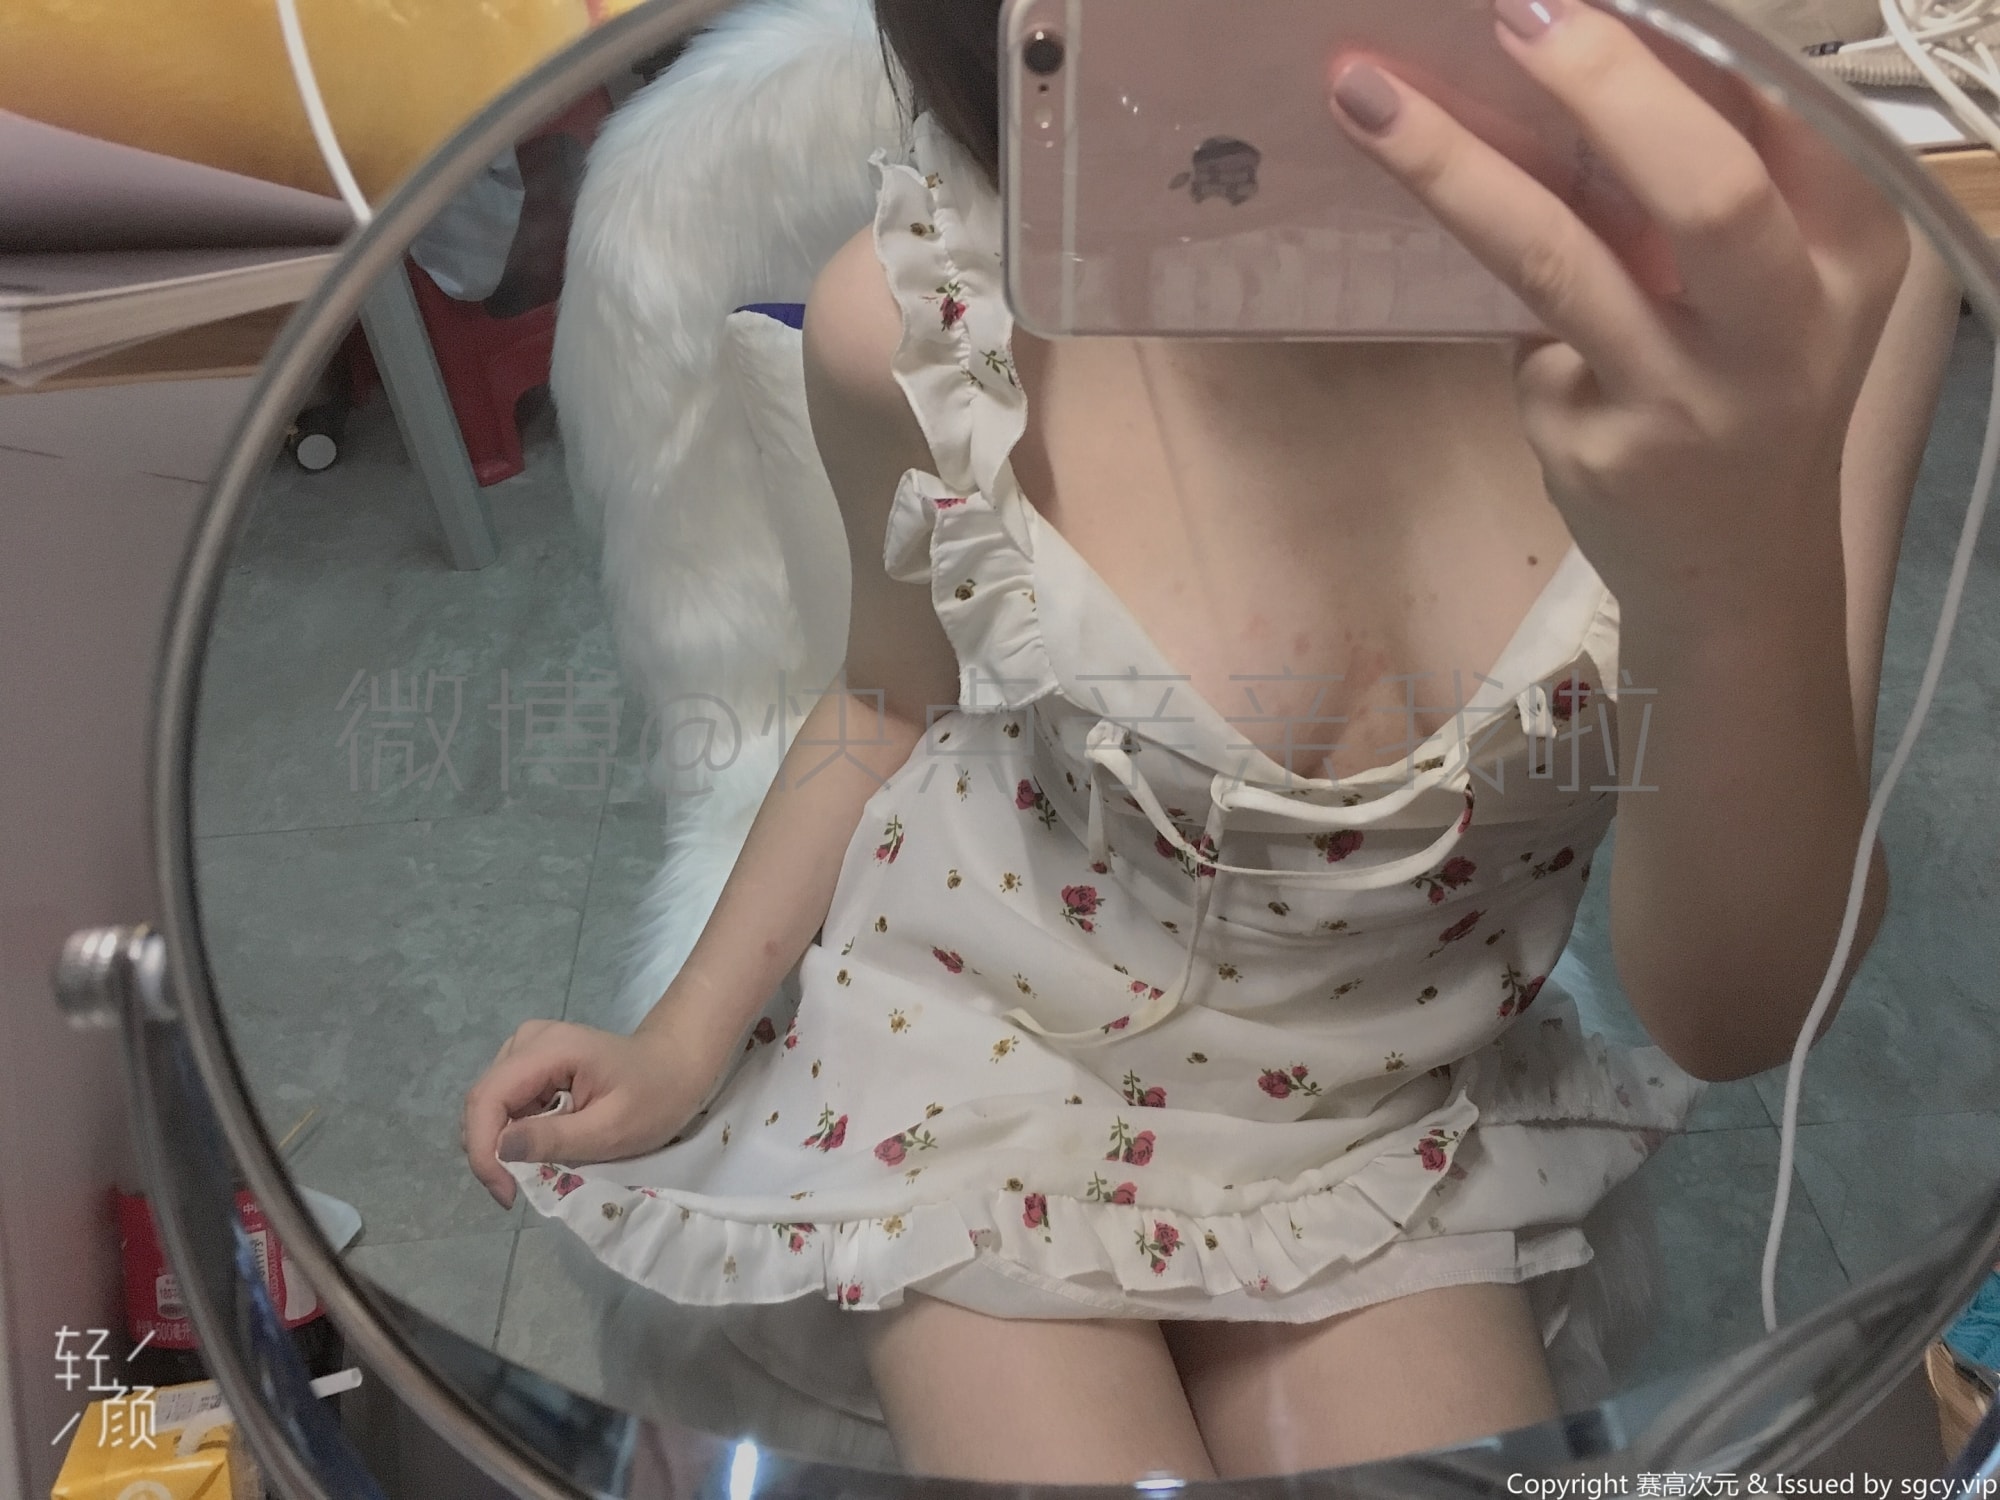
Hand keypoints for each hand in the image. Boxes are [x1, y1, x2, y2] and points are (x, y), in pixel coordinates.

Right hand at [460, 1016, 713, 1208]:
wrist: (678, 1065)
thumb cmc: (656, 1098)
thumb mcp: (611, 1129)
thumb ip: (553, 1139)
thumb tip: (499, 1149)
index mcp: (548, 1048)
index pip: (488, 1098)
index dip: (484, 1149)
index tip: (506, 1192)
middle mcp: (528, 1040)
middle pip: (484, 1101)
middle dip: (489, 1151)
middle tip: (515, 1191)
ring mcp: (528, 1048)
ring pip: (491, 1105)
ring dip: (500, 1145)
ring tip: (530, 1172)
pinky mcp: (532, 1063)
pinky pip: (507, 1103)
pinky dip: (515, 1133)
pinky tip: (539, 1148)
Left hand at [1324, 0, 1910, 621]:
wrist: (1737, 573)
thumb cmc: (1748, 394)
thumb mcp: (1776, 286)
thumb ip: (1705, 190)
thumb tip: (1569, 59)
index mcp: (1846, 247)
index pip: (1769, 114)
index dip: (1671, 46)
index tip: (1568, 0)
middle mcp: (1786, 323)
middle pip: (1703, 183)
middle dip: (1603, 84)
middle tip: (1513, 10)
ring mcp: (1687, 398)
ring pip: (1557, 257)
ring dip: (1451, 168)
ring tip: (1364, 99)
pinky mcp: (1599, 448)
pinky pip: (1521, 341)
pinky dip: (1512, 321)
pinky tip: (1544, 346)